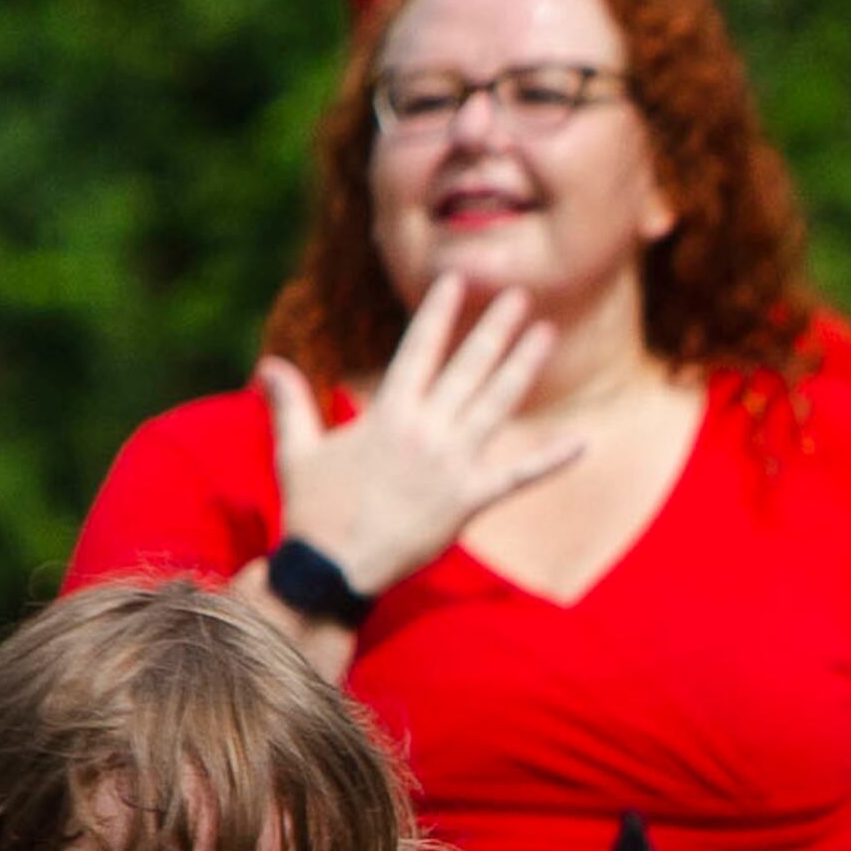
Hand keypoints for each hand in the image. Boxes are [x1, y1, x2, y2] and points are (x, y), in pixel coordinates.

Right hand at [256, 278, 584, 605]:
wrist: (332, 570)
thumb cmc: (313, 512)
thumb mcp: (297, 450)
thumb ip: (290, 403)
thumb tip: (269, 365)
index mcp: (388, 413)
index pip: (419, 348)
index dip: (440, 312)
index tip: (458, 281)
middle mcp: (426, 430)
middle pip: (468, 367)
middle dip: (496, 328)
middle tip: (521, 295)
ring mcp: (452, 465)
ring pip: (496, 405)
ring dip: (523, 367)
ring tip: (546, 334)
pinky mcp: (469, 502)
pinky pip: (518, 477)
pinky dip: (551, 461)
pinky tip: (581, 443)